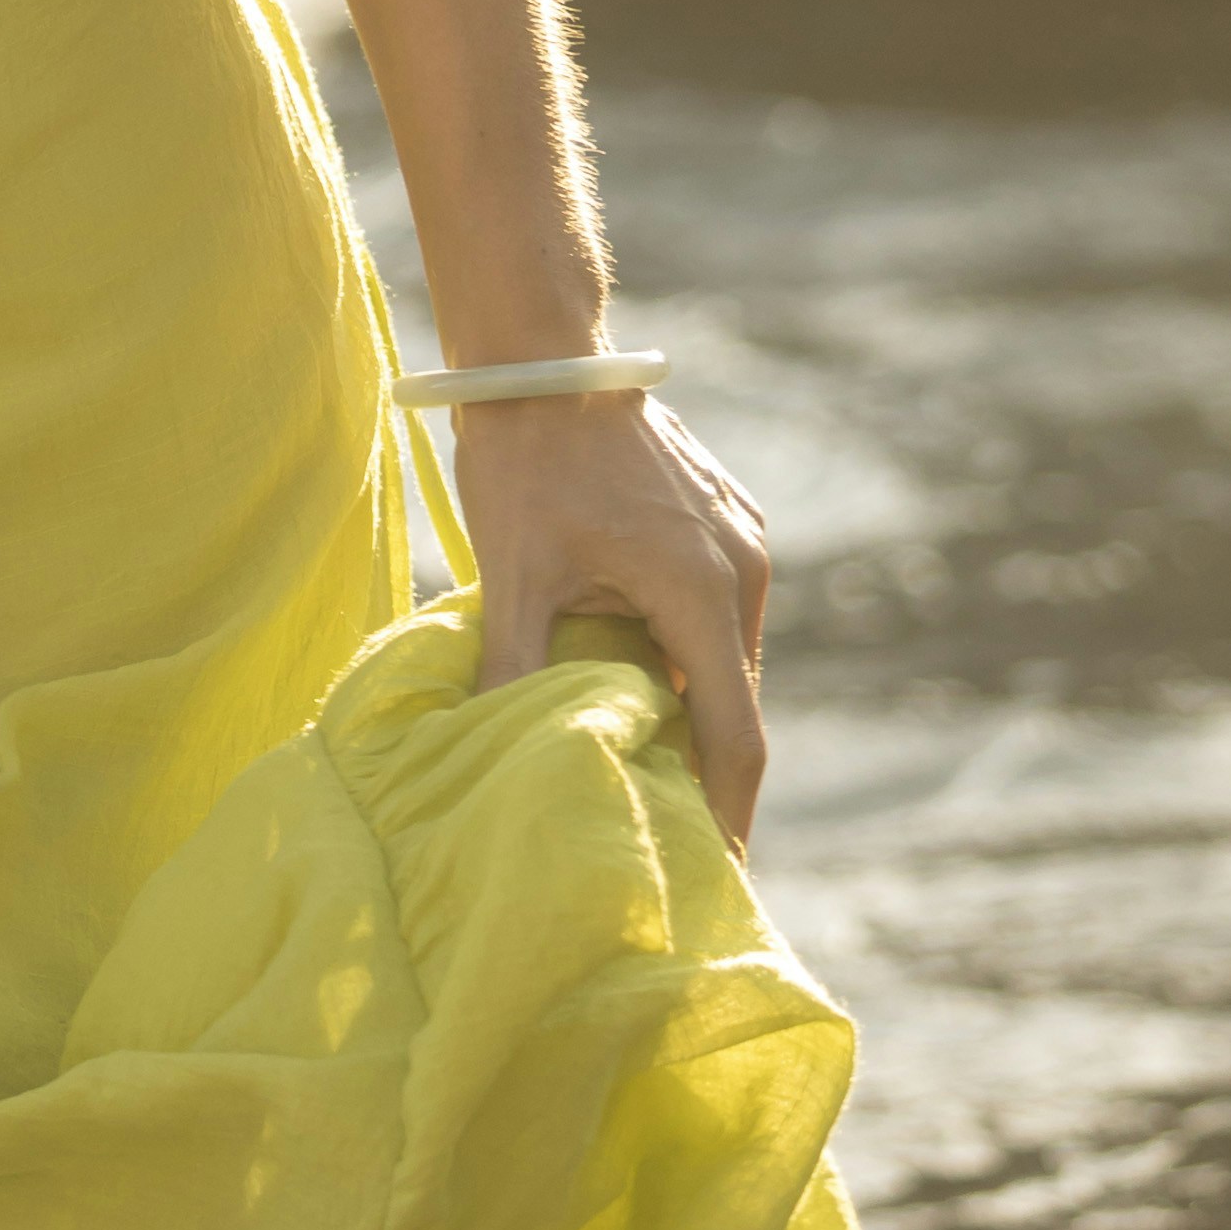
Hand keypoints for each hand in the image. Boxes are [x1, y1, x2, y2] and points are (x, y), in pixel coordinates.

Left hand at [455, 391, 769, 846]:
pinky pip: (720, 609)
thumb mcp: (512, 572)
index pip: (736, 737)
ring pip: (728, 656)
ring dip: (698, 709)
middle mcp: (742, 569)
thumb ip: (512, 668)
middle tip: (676, 839)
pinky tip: (645, 682)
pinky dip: (692, 654)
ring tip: (659, 774)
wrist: (543, 354)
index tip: (719, 876)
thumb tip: (488, 755)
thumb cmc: (525, 460)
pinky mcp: (728, 517)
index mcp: (703, 593)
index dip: (729, 814)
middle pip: (737, 702)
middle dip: (711, 772)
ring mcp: (742, 539)